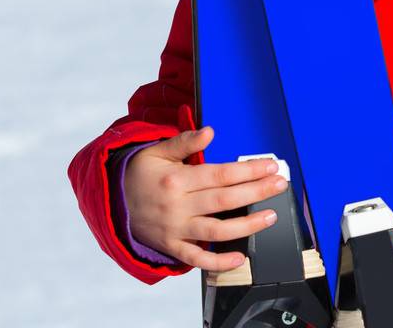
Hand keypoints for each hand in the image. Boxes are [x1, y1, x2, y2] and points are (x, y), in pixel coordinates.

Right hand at [123, 124, 288, 272]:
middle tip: (280, 185)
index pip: (221, 175)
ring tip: (269, 217)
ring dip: (246, 226)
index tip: (270, 166)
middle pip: (225, 201)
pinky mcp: (171, 246)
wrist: (112, 202)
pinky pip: (196, 258)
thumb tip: (209, 131)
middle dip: (256, 192)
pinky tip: (239, 258)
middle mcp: (178, 206)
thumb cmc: (140, 173)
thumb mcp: (158, 150)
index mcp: (178, 179)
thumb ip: (185, 142)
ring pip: (216, 231)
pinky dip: (218, 261)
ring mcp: (175, 229)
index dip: (249, 170)